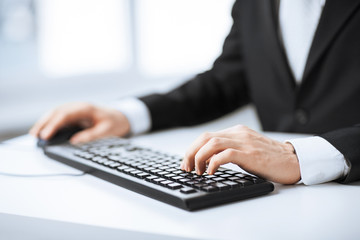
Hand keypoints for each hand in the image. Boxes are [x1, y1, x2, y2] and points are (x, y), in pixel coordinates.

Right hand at [29, 102, 130, 143]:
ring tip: (35, 134)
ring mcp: (75, 109)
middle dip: (44, 123)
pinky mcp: (74, 114)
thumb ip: (91, 136)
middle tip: (35, 136)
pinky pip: (59, 116)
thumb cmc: (114, 123)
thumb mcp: (106, 131)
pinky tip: (43, 130)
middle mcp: (78, 106)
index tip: (46, 136)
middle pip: (57, 112)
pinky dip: (50, 122)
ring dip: (44, 122)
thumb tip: (74, 141)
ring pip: (55, 113)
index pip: (65, 115)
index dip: (54, 125)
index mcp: (86, 108)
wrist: (120, 117)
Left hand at [181, 125, 300, 183]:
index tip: (187, 163)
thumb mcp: (247, 149)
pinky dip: (213, 162)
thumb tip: (208, 161)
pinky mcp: (250, 154)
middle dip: (191, 153)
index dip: (192, 149)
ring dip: (199, 158)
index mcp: (236, 132)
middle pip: (205, 137)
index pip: (206, 136)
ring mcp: (244, 142)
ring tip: (197, 172)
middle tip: (187, 168)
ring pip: (212, 143)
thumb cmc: (270, 159)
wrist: (294, 161)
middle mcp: (238, 134)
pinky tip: (211, 172)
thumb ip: (230, 150)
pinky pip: (225, 154)